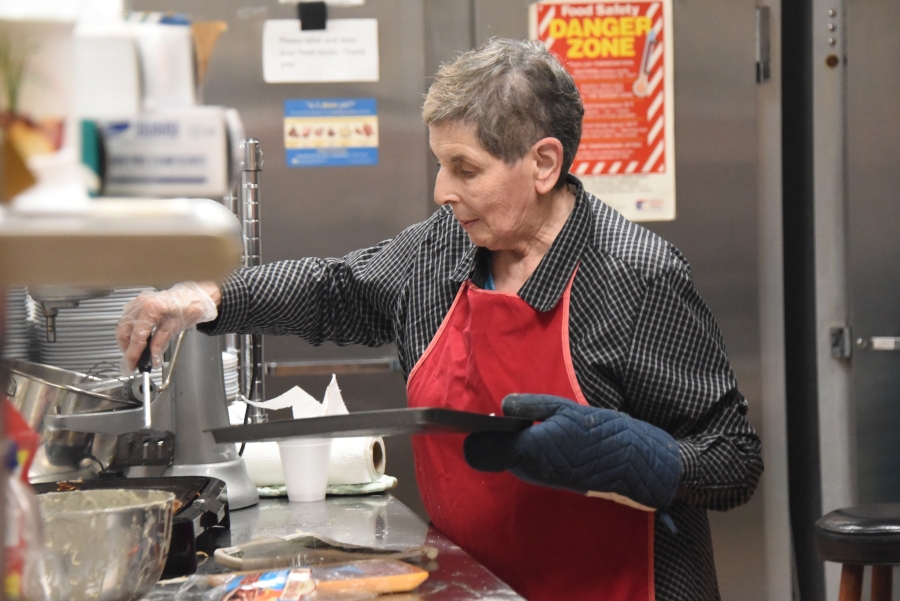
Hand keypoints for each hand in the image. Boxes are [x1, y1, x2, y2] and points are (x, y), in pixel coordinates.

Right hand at [116, 281, 218, 370]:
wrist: (194, 296)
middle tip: (133, 360)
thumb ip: (161, 343)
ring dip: (126, 340)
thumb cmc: (189, 308)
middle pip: (124, 331)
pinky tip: (136, 339)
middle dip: (126, 348)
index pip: (137, 337)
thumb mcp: (175, 328)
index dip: (133, 354)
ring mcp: (137, 302)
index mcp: (151, 309)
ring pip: (123, 325)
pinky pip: (127, 319)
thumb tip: (153, 357)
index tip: (131, 365)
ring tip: (135, 351)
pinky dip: (129, 330)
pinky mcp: (138, 302)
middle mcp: (140, 303)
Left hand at [464, 394, 681, 510]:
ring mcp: (538, 477)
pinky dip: (527, 450)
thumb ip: (528, 406)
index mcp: (527, 449)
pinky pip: (526, 463)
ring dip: (513, 442)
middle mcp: (528, 468)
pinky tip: (543, 436)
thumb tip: (503, 405)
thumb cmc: (599, 431)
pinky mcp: (548, 480)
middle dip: (496, 435)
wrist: (630, 463)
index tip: (477, 420)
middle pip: (494, 452)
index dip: (476, 434)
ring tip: (532, 422)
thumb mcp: (562, 408)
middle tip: (511, 414)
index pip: (483, 449)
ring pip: (509, 458)